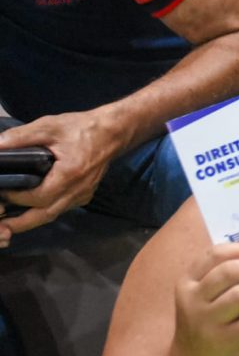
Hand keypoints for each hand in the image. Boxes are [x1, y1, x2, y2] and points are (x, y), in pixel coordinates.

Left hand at [0, 111, 126, 245]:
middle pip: (45, 215)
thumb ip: (21, 136)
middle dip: (21, 224)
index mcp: (69, 175)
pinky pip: (62, 208)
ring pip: (54, 214)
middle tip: (1, 229)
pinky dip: (45, 211)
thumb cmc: (80, 128)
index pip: (38, 197)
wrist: (111, 134)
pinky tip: (31, 209)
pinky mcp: (85, 195)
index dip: (16, 198)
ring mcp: (83, 195)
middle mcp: (77, 190)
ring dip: (31, 220)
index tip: (1, 191)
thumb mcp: (49, 127)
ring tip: (10, 224)